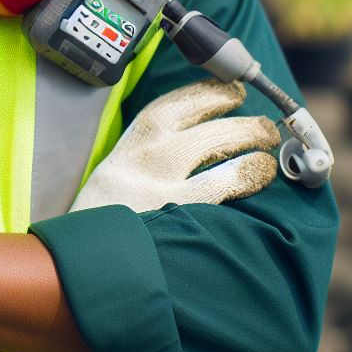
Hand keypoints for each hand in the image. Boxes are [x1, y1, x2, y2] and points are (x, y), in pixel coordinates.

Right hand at [71, 79, 279, 212]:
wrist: (83, 260)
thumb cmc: (107, 222)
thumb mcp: (116, 179)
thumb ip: (145, 160)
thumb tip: (193, 142)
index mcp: (128, 146)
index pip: (169, 106)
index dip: (204, 94)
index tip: (229, 90)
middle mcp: (142, 156)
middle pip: (196, 119)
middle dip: (235, 114)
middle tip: (262, 122)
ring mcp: (157, 182)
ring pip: (211, 142)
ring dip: (246, 135)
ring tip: (268, 139)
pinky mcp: (174, 211)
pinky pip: (220, 183)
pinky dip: (245, 171)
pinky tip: (261, 170)